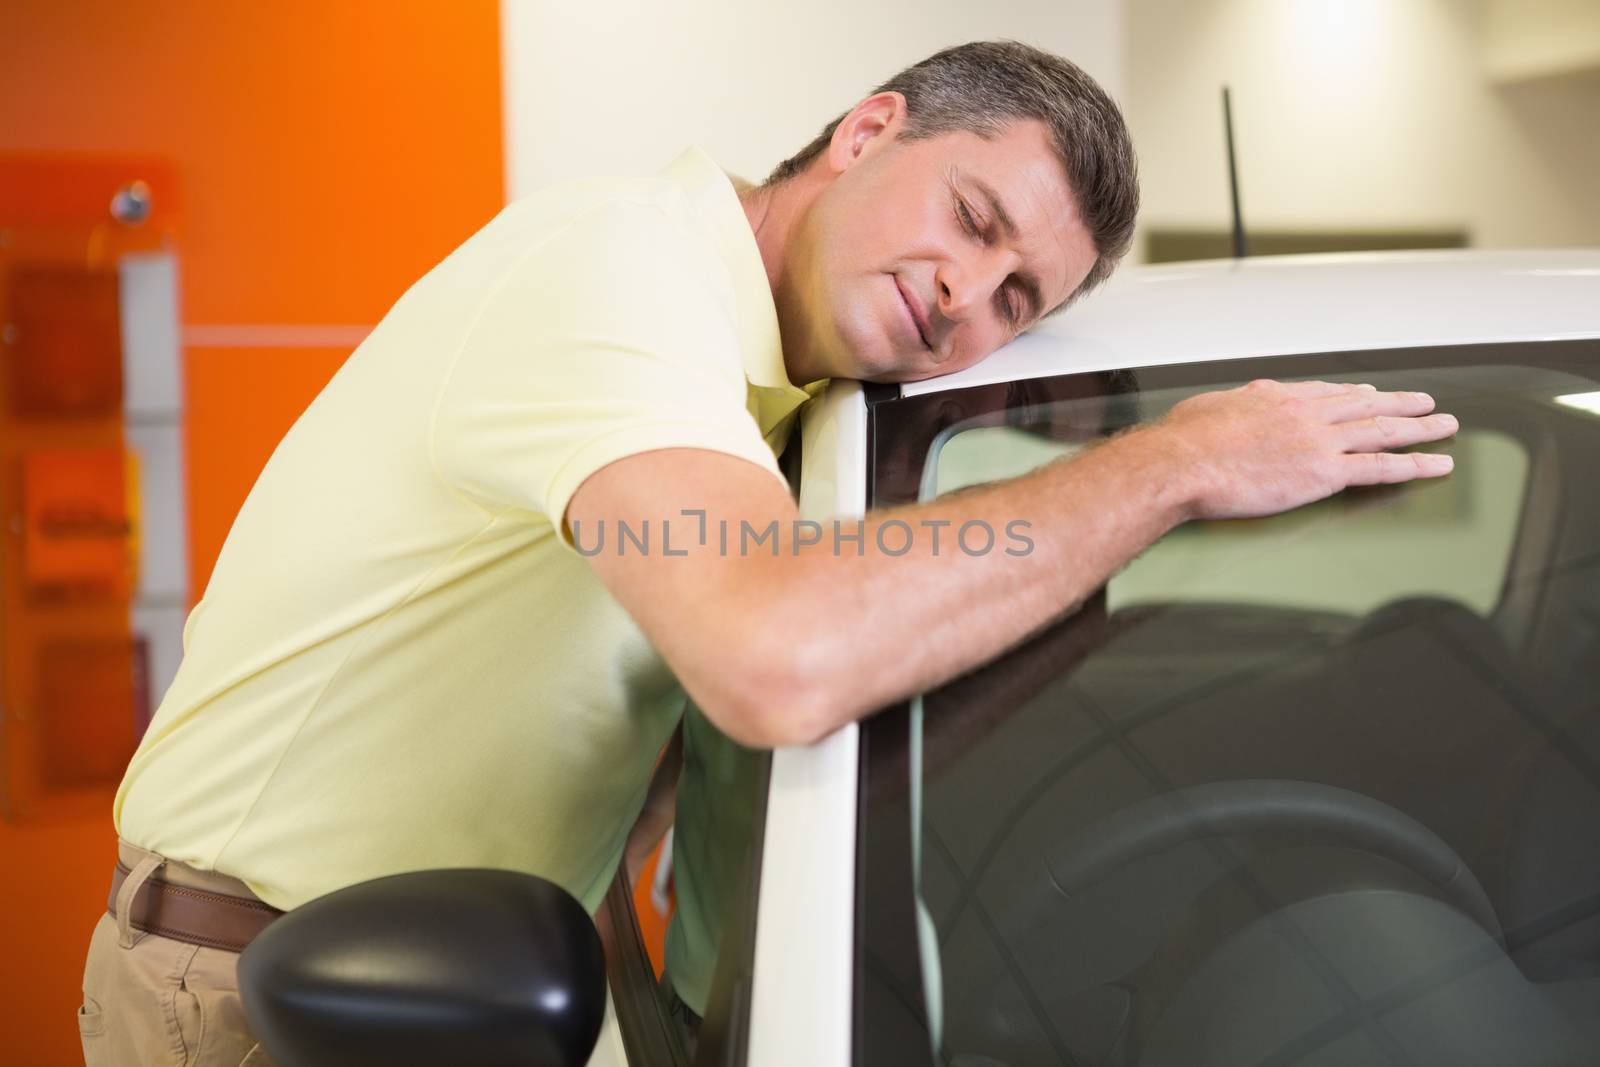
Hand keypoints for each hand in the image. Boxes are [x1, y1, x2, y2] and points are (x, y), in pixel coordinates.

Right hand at [1151, 379, 1458, 520]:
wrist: (1181, 462)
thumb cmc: (1183, 441)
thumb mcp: (1208, 408)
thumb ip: (1230, 408)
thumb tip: (1226, 409)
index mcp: (1276, 396)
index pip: (1326, 393)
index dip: (1355, 394)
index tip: (1371, 393)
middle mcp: (1305, 412)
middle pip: (1365, 405)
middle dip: (1400, 403)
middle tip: (1426, 403)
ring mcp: (1319, 441)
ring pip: (1382, 430)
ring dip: (1419, 429)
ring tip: (1444, 427)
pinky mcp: (1325, 472)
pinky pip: (1380, 467)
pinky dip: (1414, 465)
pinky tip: (1436, 464)